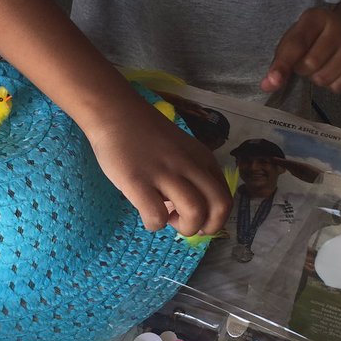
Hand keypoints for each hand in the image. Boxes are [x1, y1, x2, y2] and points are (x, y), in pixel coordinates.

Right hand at [86, 100, 232, 236]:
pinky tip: (146, 215)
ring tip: (168, 219)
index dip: (214, 217)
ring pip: (195, 212)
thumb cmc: (147, 136)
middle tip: (187, 225)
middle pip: (220, 206)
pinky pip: (157, 215)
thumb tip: (190, 210)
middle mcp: (190, 165)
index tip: (194, 216)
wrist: (115, 113)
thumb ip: (191, 174)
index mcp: (203, 159)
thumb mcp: (181, 151)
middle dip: (209, 227)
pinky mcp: (138, 181)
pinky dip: (155, 225)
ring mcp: (164, 173)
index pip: (226, 197)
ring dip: (185, 227)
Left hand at [261, 6, 340, 94]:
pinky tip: (333, 70)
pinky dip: (332, 84)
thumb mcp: (293, 41)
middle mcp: (338, 28)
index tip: (273, 81)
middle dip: (302, 69)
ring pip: (323, 78)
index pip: (296, 44)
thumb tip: (268, 85)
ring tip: (320, 65)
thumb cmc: (312, 39)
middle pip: (310, 64)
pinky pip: (338, 87)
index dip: (283, 65)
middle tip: (306, 60)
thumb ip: (279, 62)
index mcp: (315, 17)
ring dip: (317, 78)